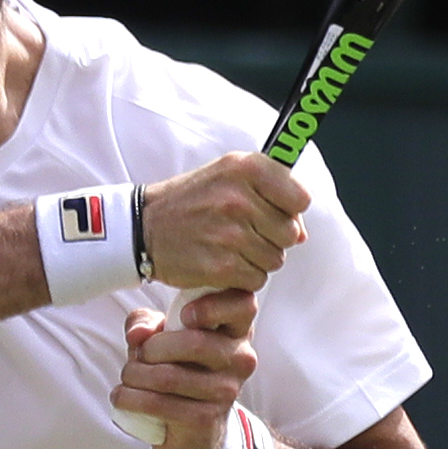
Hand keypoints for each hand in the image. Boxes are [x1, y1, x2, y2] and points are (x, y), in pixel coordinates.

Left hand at [112, 288, 259, 448]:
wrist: (192, 429)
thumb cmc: (179, 369)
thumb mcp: (162, 336)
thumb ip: (146, 323)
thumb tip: (137, 334)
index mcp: (236, 329)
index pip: (243, 304)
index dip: (212, 304)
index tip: (183, 315)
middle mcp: (240, 359)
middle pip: (194, 343)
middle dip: (151, 348)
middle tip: (138, 355)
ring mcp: (226, 391)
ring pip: (169, 376)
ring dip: (134, 374)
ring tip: (127, 376)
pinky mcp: (206, 419)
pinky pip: (159, 404)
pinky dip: (129, 398)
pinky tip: (121, 396)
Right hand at [139, 153, 307, 292]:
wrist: (145, 227)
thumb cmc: (193, 201)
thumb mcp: (229, 177)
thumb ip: (272, 194)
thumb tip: (302, 234)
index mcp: (245, 168)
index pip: (300, 198)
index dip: (289, 209)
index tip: (271, 210)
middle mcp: (239, 198)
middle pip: (290, 234)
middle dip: (272, 238)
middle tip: (242, 231)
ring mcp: (230, 234)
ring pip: (275, 259)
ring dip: (257, 259)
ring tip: (229, 246)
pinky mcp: (221, 266)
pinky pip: (256, 280)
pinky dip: (242, 277)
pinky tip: (222, 263)